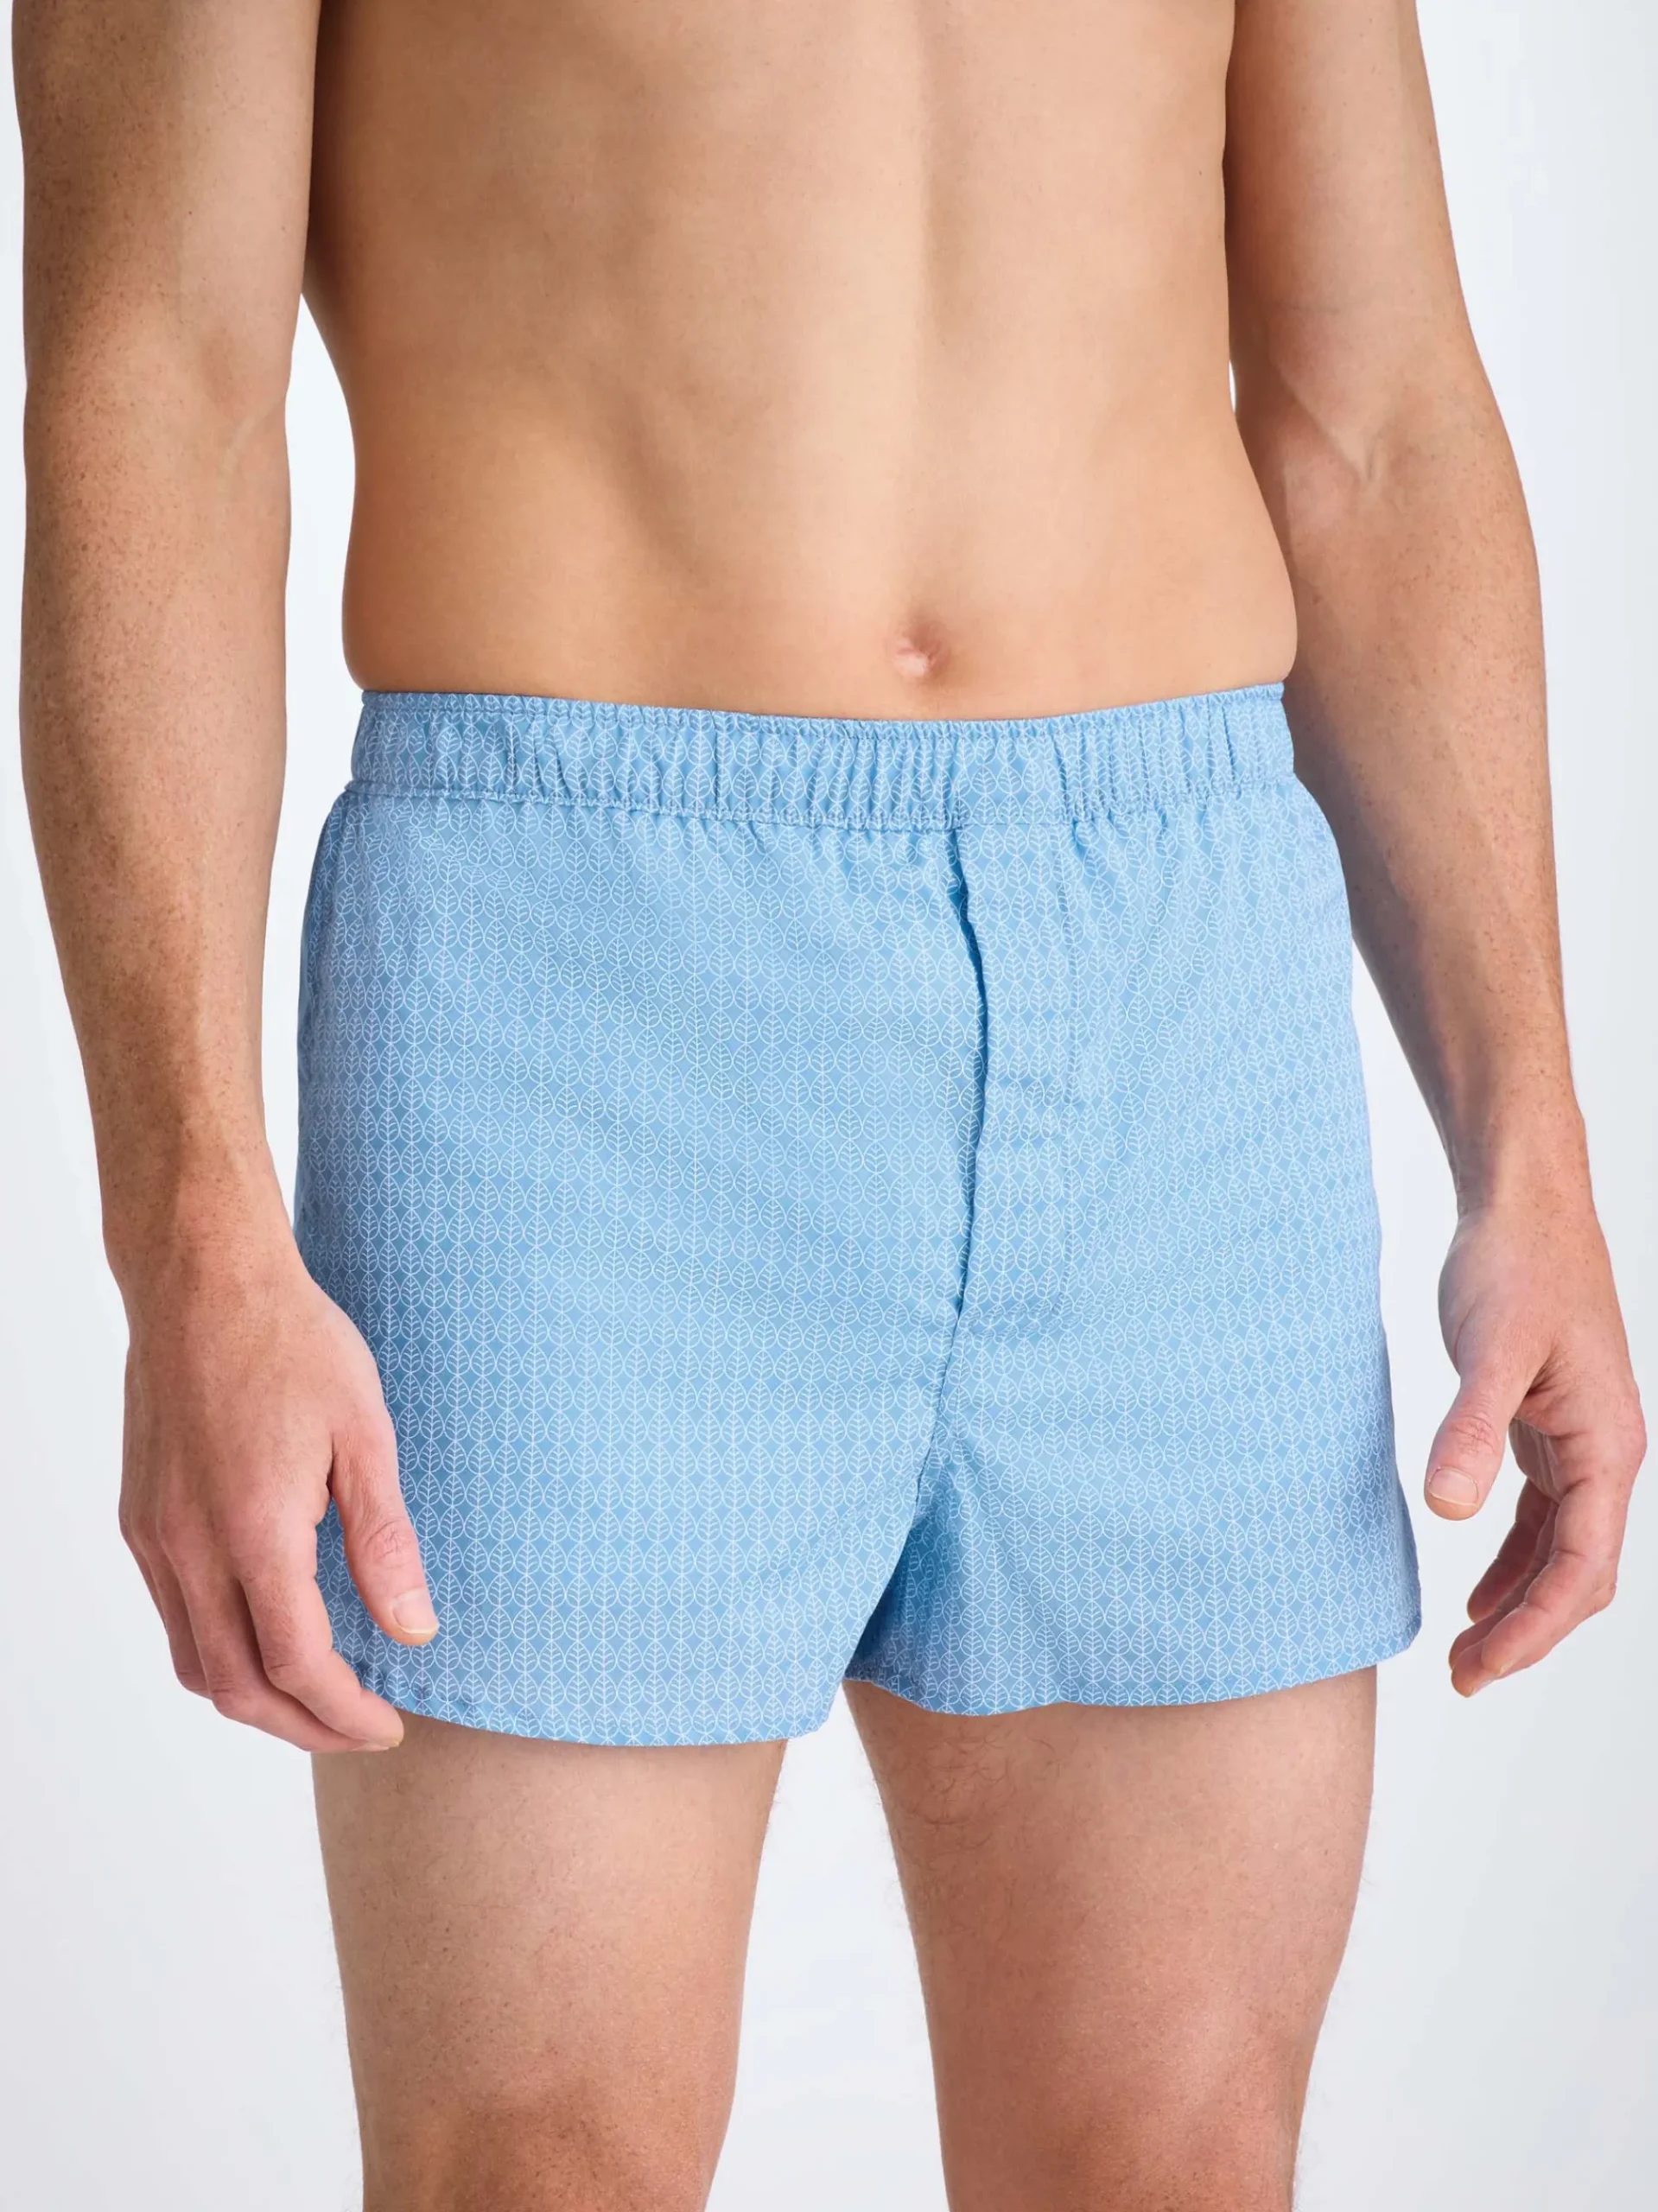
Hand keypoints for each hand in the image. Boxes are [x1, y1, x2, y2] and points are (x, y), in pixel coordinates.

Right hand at [119, 1229, 435, 1751]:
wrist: (203, 1280)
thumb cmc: (292, 1341)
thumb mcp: (366, 1433)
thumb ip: (384, 1541)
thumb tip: (412, 1629)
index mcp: (253, 1529)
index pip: (297, 1665)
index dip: (346, 1712)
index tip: (390, 1725)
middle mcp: (189, 1546)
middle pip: (237, 1687)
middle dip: (304, 1726)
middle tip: (364, 1728)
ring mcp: (154, 1536)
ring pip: (196, 1663)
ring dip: (258, 1698)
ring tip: (322, 1695)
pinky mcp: (140, 1519)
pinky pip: (175, 1617)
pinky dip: (221, 1652)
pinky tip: (269, 1633)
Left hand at [1424, 1183, 1644, 1695]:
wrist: (1523, 1204)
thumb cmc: (1515, 1266)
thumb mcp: (1489, 1348)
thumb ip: (1471, 1427)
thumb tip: (1449, 1509)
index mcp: (1608, 1446)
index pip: (1581, 1568)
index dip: (1531, 1628)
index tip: (1477, 1668)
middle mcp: (1605, 1453)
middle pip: (1577, 1575)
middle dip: (1525, 1633)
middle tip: (1462, 1678)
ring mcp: (1579, 1440)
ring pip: (1559, 1550)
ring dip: (1518, 1603)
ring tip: (1464, 1652)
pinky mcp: (1546, 1423)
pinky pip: (1541, 1514)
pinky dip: (1512, 1558)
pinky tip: (1476, 1587)